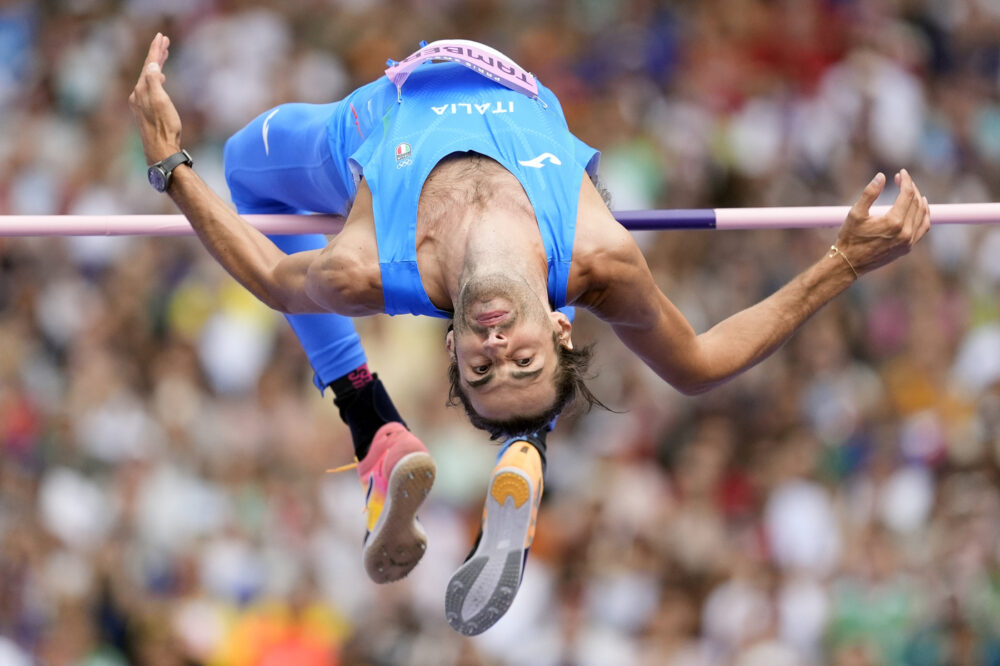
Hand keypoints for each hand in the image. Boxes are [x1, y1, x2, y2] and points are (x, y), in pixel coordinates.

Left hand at [128, 33, 181, 164]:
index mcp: (141, 90)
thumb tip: (152, 66)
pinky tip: (162, 79)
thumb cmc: (164, 128)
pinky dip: (157, 78)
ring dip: (157, 65)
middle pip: (148, 69)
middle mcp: (138, 94)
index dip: (155, 50)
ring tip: (164, 55)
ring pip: (149, 77)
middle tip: (164, 40)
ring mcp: (141, 103)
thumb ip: (155, 82)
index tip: (161, 36)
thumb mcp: (161, 102)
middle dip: (156, 54)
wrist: (161, 151)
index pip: (149, 65)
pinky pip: (150, 86)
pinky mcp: (146, 111)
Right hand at [834, 169, 930, 276]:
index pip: (907, 194)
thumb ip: (870, 193)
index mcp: (893, 222)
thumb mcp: (855, 213)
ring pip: (923, 215)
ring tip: (913, 191)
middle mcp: (905, 232)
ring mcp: (908, 241)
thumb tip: (881, 176)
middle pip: (916, 203)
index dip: (906, 181)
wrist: (849, 263)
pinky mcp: (907, 248)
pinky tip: (921, 208)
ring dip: (919, 200)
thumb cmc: (850, 238)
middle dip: (911, 188)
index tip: (901, 172)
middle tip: (902, 180)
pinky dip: (924, 216)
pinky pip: (923, 228)